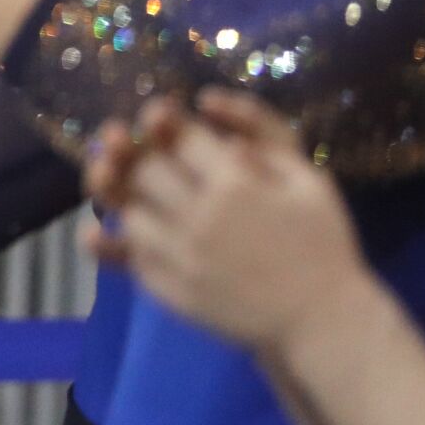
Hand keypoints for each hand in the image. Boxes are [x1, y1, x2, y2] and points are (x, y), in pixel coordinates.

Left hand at [103, 89, 377, 354]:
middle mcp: (200, 219)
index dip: (161, 120)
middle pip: (144, 172)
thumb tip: (208, 103)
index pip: (180, 139)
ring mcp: (182, 258)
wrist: (320, 321)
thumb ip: (263, 133)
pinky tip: (102, 230)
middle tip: (118, 140)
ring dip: (118, 194)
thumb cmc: (322, 243)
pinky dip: (112, 243)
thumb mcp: (308, 177)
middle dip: (128, 151)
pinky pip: (131, 259)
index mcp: (236, 185)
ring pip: (129, 214)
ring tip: (112, 179)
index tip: (156, 115)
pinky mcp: (172, 292)